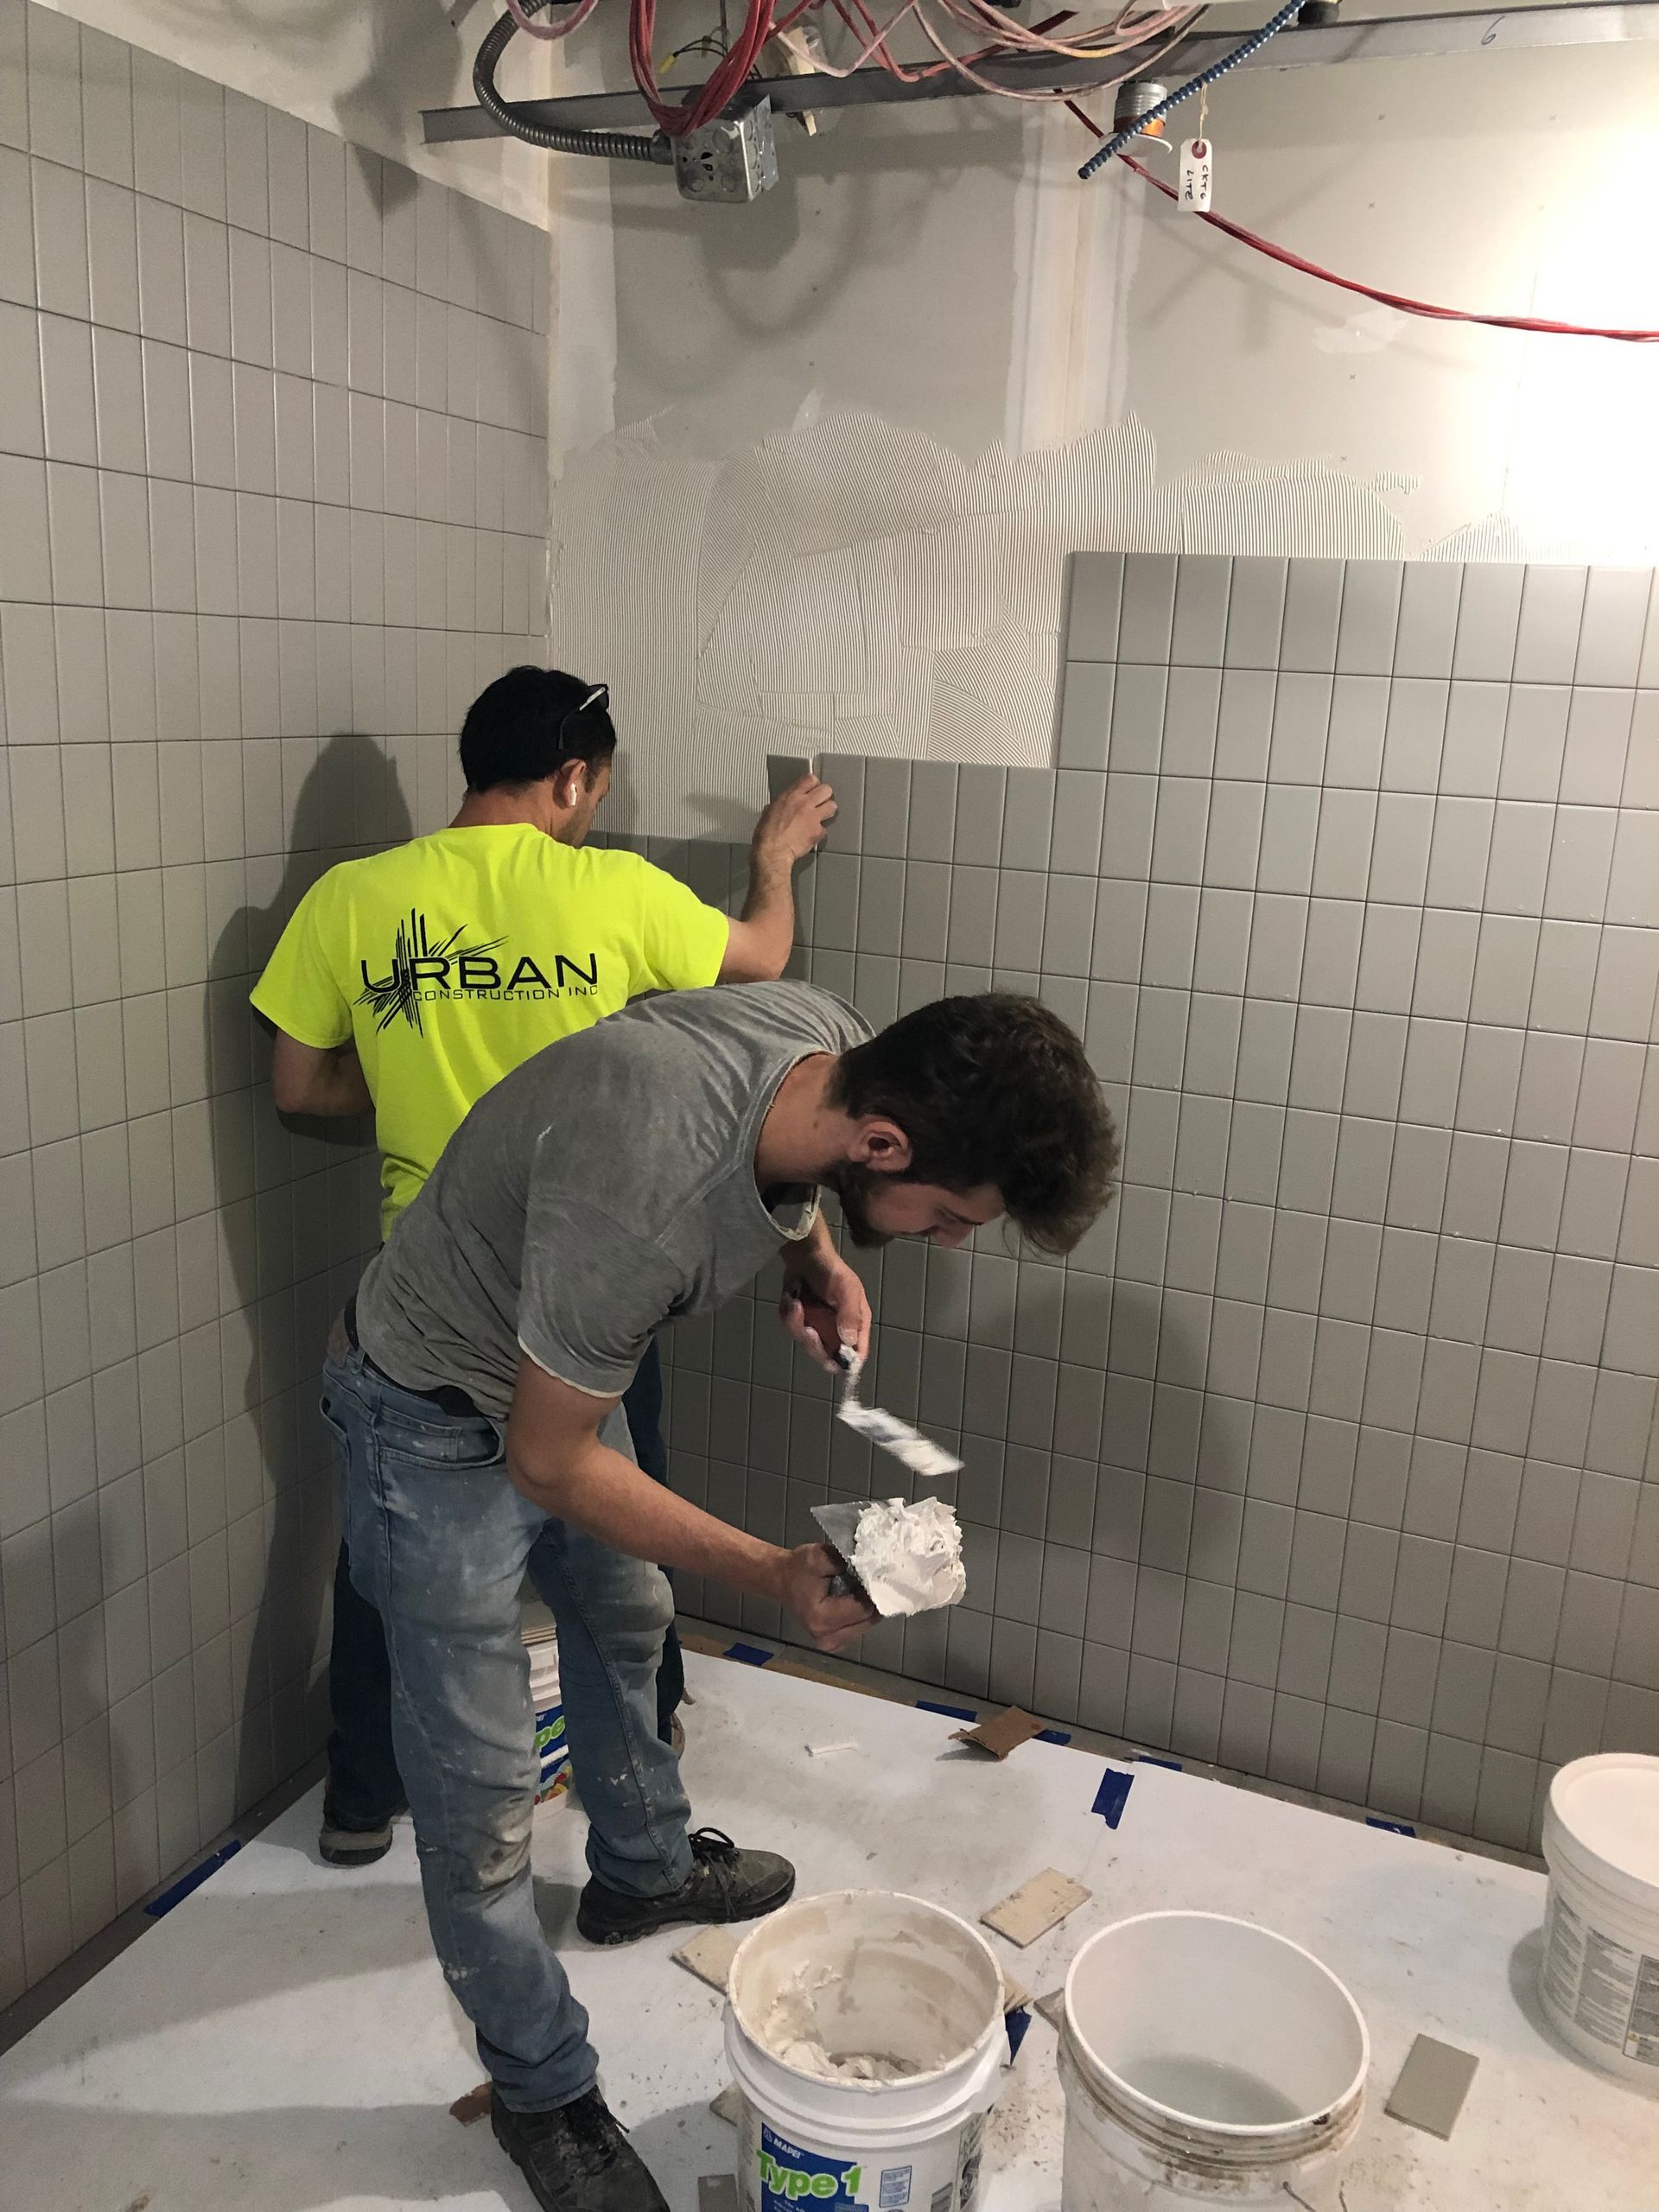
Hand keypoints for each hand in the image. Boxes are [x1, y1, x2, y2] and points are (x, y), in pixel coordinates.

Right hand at [753, 773, 835, 868]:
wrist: (772, 851)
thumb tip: (778, 806)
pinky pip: (824, 828)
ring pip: (832, 806)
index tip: (813, 789)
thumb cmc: (766, 835)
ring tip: (822, 816)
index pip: (810, 779)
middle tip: (820, 802)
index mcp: (790, 796)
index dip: (814, 784)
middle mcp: (804, 803)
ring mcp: (813, 817)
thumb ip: (779, 805)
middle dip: (825, 796)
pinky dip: (819, 832)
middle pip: (826, 789)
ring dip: (828, 811)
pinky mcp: (818, 831)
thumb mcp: (768, 812)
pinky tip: (812, 834)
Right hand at [775, 1543, 877, 1652]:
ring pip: (868, 1624)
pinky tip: (855, 1598)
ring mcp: (832, 1644)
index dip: (874, 1589)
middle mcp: (827, 1638)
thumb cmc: (798, 1568)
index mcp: (821, 1619)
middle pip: (869, 1619)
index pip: (864, 1609)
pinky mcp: (836, 1643)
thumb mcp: (817, 1556)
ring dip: (869, 1606)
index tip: (876, 1573)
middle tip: (871, 1578)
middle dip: (873, 1598)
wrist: (782, 1579)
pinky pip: (860, 1627)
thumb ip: (843, 1560)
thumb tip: (870, 1564)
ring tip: (861, 1587)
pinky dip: (862, 1613)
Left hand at [780, 1250, 870, 1370]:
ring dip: (797, 1324)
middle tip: (807, 1329)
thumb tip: (848, 1342)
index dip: (848, 1363)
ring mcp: (818, 1326)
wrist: (805, 1254)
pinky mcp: (800, 1321)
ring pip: (806, 1343)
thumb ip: (849, 1315)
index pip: (857, 1353)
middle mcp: (838, 1329)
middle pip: (828, 1355)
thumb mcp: (846, 1289)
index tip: (835, 1363)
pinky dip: (788, 1315)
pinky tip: (790, 1299)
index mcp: (856, 1324)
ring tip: (795, 1303)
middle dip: (814, 1344)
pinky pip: (792, 1329)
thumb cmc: (831, 1270)